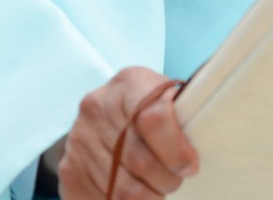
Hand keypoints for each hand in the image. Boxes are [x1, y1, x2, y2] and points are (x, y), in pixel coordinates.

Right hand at [57, 66, 199, 199]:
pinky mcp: (69, 169)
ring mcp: (78, 139)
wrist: (103, 112)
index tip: (190, 166)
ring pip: (122, 189)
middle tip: (175, 180)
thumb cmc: (148, 107)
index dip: (177, 150)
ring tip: (158, 189)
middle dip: (166, 180)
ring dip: (149, 197)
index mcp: (130, 83)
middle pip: (140, 160)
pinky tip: (137, 196)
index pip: (154, 117)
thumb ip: (182, 115)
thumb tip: (203, 145)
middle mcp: (98, 107)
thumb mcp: (166, 97)